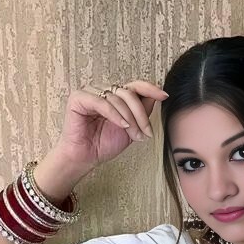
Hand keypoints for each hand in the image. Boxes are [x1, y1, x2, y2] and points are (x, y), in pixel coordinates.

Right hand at [53, 80, 168, 172]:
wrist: (86, 158)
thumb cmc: (103, 144)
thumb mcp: (131, 129)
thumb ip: (141, 113)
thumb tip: (155, 98)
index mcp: (115, 96)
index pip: (135, 86)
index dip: (150, 88)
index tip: (164, 96)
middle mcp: (103, 91)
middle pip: (129, 93)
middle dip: (141, 114)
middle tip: (146, 133)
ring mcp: (90, 92)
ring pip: (118, 98)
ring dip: (129, 118)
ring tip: (133, 135)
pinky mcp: (78, 98)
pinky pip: (102, 102)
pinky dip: (115, 114)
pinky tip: (122, 125)